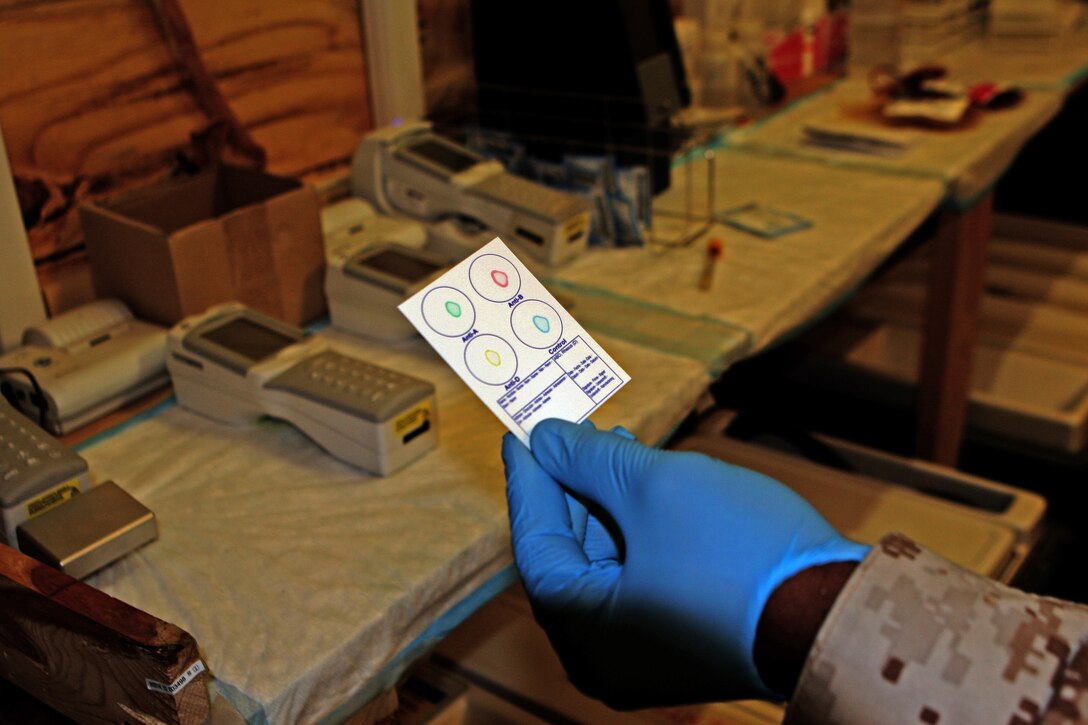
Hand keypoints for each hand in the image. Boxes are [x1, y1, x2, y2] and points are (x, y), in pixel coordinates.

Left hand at [502, 419, 868, 708]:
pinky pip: (641, 582)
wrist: (841, 608)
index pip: (536, 548)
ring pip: (607, 568)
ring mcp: (648, 656)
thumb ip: (589, 460)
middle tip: (571, 433)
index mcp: (587, 636)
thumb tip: (547, 439)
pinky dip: (637, 534)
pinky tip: (647, 486)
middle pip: (570, 559)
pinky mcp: (684, 643)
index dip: (529, 483)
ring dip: (607, 505)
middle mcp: (608, 659)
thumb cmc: (744, 557)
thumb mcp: (654, 488)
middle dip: (572, 489)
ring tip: (614, 447)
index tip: (520, 435)